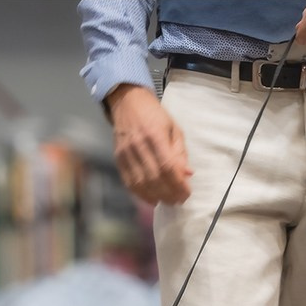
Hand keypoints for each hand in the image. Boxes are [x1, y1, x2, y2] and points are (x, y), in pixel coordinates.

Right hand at [105, 84, 192, 204]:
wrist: (128, 103)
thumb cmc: (154, 115)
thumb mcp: (173, 128)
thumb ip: (179, 153)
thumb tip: (187, 175)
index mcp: (155, 135)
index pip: (167, 167)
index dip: (177, 184)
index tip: (186, 193)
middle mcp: (139, 146)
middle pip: (154, 178)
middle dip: (168, 193)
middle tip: (178, 201)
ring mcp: (126, 154)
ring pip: (140, 184)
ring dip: (155, 196)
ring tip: (167, 201)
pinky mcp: (118, 160)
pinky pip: (129, 183)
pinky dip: (141, 194)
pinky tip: (151, 199)